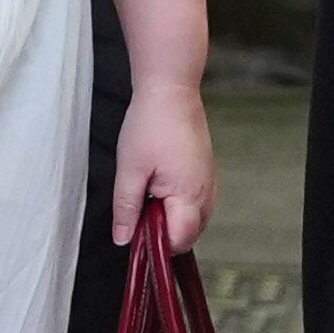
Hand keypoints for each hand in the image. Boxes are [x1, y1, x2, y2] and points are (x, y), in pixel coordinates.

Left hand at [111, 80, 215, 252]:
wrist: (171, 90)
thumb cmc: (150, 124)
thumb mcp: (129, 169)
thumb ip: (126, 209)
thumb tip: (123, 240)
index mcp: (190, 196)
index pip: (179, 241)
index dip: (155, 242)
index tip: (136, 226)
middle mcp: (207, 195)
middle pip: (188, 235)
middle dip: (163, 231)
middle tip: (140, 204)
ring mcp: (210, 184)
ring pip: (192, 221)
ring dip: (170, 217)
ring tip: (149, 191)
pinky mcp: (207, 175)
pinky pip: (195, 204)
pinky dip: (178, 204)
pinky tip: (160, 184)